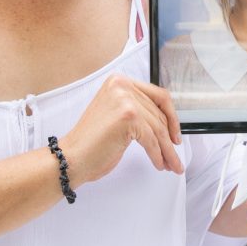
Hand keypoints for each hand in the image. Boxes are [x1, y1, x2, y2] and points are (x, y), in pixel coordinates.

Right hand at [61, 74, 182, 187]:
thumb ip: (137, 110)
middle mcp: (122, 86)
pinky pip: (152, 140)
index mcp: (119, 81)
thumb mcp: (117, 117)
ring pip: (158, 129)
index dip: (171, 117)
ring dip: (167, 150)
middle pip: (159, 114)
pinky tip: (159, 163)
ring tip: (171, 164)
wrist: (71, 158)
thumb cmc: (91, 143)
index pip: (157, 95)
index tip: (175, 133)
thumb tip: (166, 122)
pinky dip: (158, 154)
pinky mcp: (128, 117)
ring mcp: (125, 100)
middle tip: (175, 155)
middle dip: (169, 138)